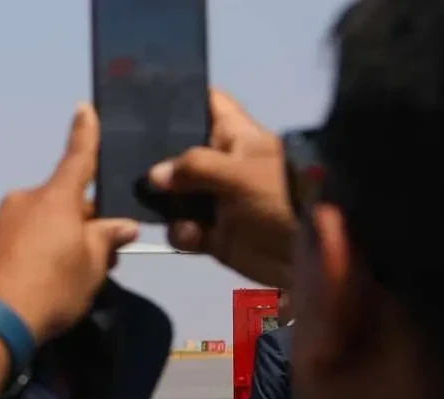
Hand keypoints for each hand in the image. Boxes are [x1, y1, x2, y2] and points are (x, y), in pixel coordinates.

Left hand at [0, 103, 138, 338]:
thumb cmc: (51, 288)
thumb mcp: (91, 267)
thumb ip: (106, 240)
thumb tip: (121, 226)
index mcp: (55, 197)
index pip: (77, 157)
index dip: (85, 134)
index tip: (84, 109)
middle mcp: (23, 201)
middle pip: (60, 201)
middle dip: (80, 219)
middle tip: (99, 252)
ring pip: (38, 222)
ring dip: (55, 237)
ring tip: (68, 275)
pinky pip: (17, 240)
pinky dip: (32, 252)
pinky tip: (39, 280)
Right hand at [147, 90, 294, 288]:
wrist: (315, 255)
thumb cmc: (282, 197)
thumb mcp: (239, 171)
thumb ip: (193, 167)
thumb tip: (154, 175)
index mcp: (237, 137)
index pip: (210, 104)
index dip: (183, 98)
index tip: (146, 101)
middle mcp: (224, 164)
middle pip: (181, 152)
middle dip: (157, 158)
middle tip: (129, 161)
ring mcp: (219, 201)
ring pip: (176, 194)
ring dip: (164, 202)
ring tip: (159, 206)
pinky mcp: (216, 235)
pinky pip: (185, 229)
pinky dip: (181, 233)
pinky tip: (191, 235)